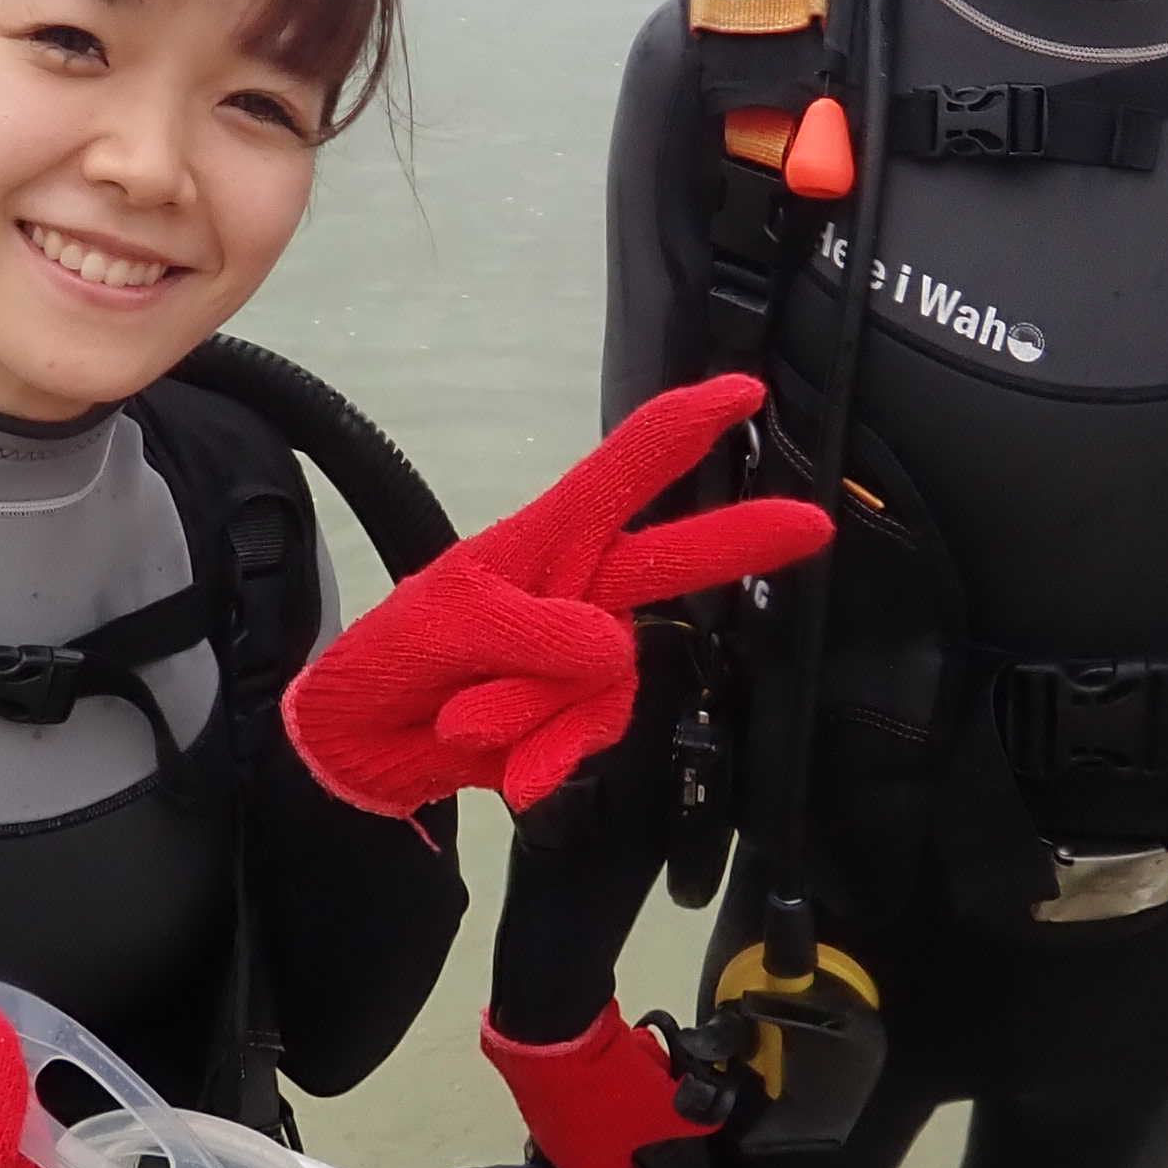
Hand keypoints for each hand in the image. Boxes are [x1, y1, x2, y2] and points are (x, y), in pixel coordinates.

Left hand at [282, 374, 828, 816]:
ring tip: (469, 718)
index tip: (746, 392)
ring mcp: (578, 655)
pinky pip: (590, 736)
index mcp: (546, 538)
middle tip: (813, 524)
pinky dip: (547, 755)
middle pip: (667, 561)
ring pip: (613, 679)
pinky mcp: (572, 717)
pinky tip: (514, 776)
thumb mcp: (447, 627)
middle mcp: (578, 588)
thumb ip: (533, 630)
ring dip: (540, 710)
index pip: (622, 470)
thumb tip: (615, 644)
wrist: (355, 745)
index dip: (682, 428)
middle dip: (735, 541)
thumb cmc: (390, 657)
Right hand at [480, 1003, 711, 1167]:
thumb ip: (694, 1121)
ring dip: (627, 1078)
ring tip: (642, 1056)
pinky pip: (584, 1075)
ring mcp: (546, 1111)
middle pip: (622, 1128)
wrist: (555, 1033)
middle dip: (645, 1102)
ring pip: (605, 1097)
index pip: (638, 1163)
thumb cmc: (609, 1090)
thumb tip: (711, 1119)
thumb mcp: (666, 1109)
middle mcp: (561, 1148)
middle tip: (661, 1081)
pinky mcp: (540, 1076)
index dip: (663, 1134)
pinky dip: (603, 1061)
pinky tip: (619, 1043)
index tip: (676, 1112)